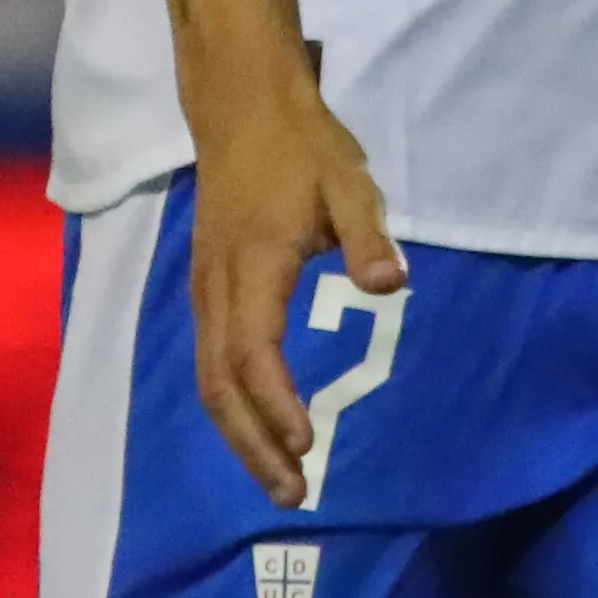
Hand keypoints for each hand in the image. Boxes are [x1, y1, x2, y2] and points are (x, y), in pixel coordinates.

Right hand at [187, 74, 406, 504]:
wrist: (240, 104)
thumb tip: (392, 284)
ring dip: (240, 433)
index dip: (276, 403)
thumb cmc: (302, 144)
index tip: (307, 443)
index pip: (255, 351)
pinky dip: (232, 405)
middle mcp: (217, 285)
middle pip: (222, 384)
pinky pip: (210, 360)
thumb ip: (366, 235)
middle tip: (293, 492)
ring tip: (280, 477)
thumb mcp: (348, 180)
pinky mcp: (207, 286)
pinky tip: (259, 427)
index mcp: (253, 263)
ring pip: (209, 377)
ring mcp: (205, 288)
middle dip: (253, 444)